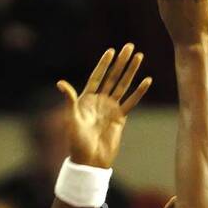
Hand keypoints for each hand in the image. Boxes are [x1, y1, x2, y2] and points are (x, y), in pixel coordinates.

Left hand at [56, 44, 151, 167]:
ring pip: (123, 85)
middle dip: (121, 62)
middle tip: (130, 46)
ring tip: (140, 57)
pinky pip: (132, 102)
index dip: (104, 63)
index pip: (97, 76)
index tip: (111, 50)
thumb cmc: (76, 141)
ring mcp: (111, 108)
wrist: (90, 160)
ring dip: (131, 71)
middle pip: (112, 76)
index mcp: (86, 99)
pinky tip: (147, 80)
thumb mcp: (71, 118)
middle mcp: (100, 100)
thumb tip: (60, 83)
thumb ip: (69, 100)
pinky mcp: (121, 117)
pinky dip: (139, 92)